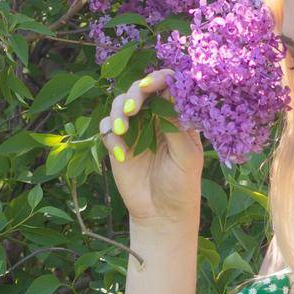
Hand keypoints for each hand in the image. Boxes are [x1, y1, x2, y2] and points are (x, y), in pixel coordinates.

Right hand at [99, 69, 203, 228]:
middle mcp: (154, 118)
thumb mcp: (186, 157)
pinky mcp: (118, 145)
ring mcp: (135, 130)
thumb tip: (166, 97)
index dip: (159, 79)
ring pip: (119, 105)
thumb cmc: (182, 185)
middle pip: (139, 90)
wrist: (162, 214)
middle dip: (134, 93)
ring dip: (118, 112)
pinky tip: (120, 154)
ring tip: (123, 130)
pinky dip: (110, 135)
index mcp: (176, 116)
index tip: (151, 84)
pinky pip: (107, 129)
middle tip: (133, 108)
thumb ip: (176, 127)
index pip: (168, 87)